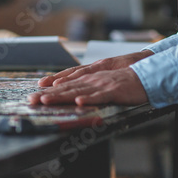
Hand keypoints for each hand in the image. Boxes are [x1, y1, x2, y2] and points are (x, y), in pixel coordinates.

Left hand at [28, 67, 147, 106]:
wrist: (144, 75)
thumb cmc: (123, 81)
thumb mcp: (101, 82)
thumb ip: (87, 86)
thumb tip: (74, 95)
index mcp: (88, 78)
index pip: (65, 83)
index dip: (49, 89)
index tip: (35, 94)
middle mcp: (91, 79)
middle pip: (66, 87)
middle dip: (48, 93)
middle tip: (32, 99)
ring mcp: (101, 84)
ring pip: (78, 91)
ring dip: (61, 96)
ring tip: (47, 100)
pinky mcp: (113, 90)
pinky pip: (99, 96)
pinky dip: (89, 98)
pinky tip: (79, 102)